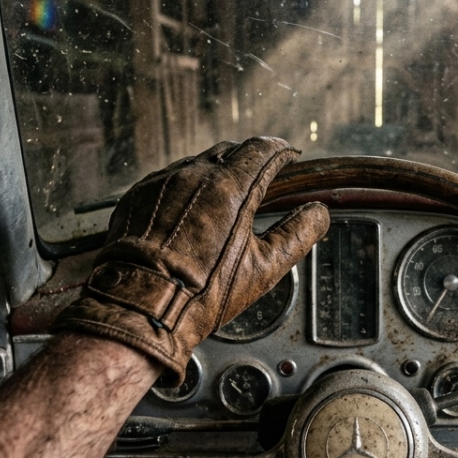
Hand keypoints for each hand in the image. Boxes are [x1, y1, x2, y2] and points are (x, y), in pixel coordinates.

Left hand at [53, 138, 328, 379]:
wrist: (141, 307)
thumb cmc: (202, 293)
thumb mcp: (263, 269)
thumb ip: (297, 235)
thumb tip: (318, 214)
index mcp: (230, 188)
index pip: (262, 150)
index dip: (280, 151)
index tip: (288, 156)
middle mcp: (194, 176)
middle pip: (229, 150)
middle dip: (249, 159)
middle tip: (261, 177)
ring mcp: (162, 183)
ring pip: (197, 163)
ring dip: (215, 173)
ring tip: (224, 199)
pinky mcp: (139, 196)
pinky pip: (168, 180)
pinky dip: (185, 189)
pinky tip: (189, 213)